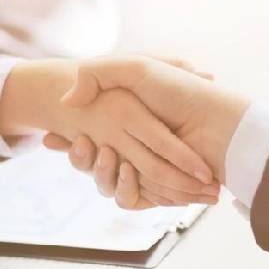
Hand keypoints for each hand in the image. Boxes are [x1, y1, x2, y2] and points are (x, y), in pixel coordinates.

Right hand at [0, 59, 220, 202]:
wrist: (220, 123)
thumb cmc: (181, 92)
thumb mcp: (136, 68)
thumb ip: (96, 74)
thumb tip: (68, 102)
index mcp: (127, 124)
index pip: (85, 139)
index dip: (66, 141)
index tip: (48, 139)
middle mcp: (134, 149)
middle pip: (91, 164)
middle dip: (78, 157)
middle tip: (80, 143)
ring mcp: (146, 171)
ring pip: (107, 183)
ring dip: (102, 173)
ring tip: (107, 155)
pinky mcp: (158, 191)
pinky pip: (129, 199)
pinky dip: (126, 189)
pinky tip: (128, 172)